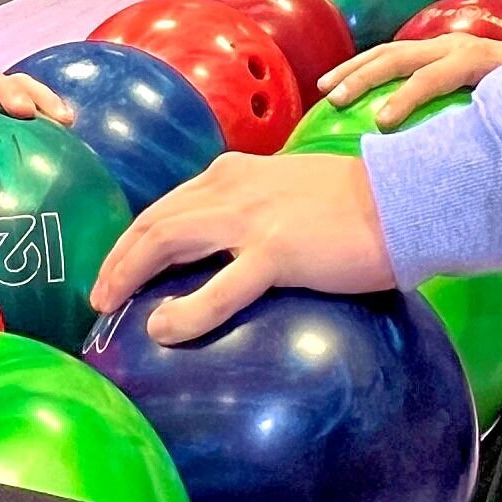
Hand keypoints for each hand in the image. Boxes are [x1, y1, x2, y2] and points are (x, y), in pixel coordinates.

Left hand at [90, 153, 394, 343]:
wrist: (402, 200)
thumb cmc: (355, 202)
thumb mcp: (289, 188)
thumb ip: (254, 205)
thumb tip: (230, 243)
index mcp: (234, 172)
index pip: (168, 204)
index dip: (135, 237)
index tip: (117, 266)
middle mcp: (231, 188)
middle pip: (155, 222)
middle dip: (119, 258)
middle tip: (99, 294)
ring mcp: (250, 220)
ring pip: (167, 241)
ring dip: (130, 274)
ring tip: (109, 305)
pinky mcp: (275, 253)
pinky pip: (218, 289)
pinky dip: (185, 312)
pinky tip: (165, 329)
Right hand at [316, 35, 501, 124]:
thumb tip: (481, 175)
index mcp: (480, 61)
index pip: (438, 74)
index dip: (409, 96)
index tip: (382, 123)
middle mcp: (455, 45)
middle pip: (403, 55)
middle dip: (367, 76)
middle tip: (337, 101)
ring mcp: (439, 43)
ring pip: (389, 50)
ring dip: (354, 69)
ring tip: (324, 90)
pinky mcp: (428, 49)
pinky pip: (389, 55)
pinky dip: (360, 68)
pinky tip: (336, 86)